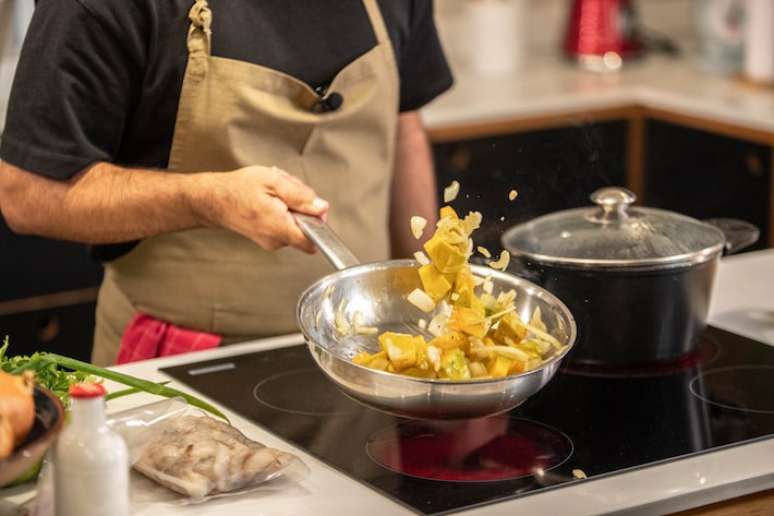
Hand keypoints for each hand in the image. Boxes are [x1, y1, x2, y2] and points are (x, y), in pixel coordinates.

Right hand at [194, 166, 328, 252]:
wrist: (213, 200)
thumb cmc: (238, 189)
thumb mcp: (273, 181)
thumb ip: (301, 196)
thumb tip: (321, 207)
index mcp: (280, 226)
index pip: (313, 240)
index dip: (319, 222)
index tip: (313, 208)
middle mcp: (276, 240)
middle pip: (306, 227)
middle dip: (302, 207)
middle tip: (287, 192)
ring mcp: (271, 242)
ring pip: (295, 225)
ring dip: (291, 207)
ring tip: (275, 194)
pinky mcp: (267, 239)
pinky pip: (285, 226)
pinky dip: (282, 211)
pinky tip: (270, 200)